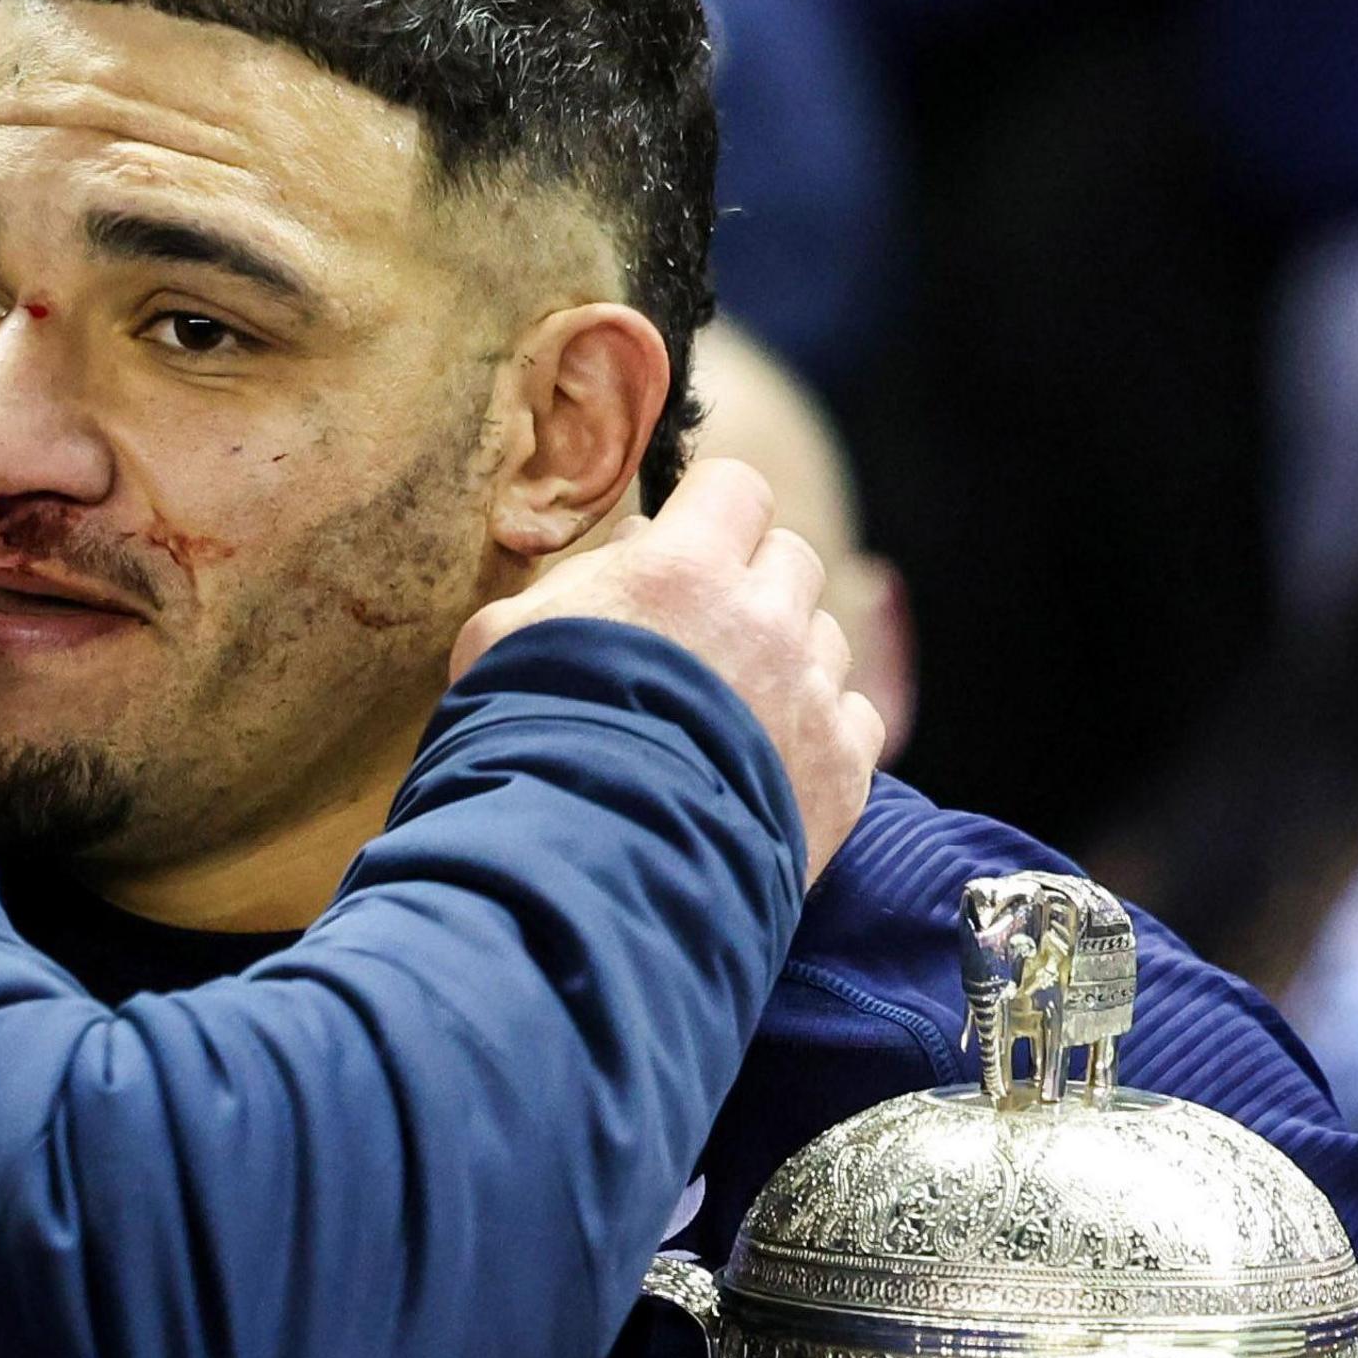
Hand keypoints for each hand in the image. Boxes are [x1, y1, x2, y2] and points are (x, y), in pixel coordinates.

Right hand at [455, 456, 883, 879]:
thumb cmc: (523, 743)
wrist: (587, 868)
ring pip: (826, 639)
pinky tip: (765, 762)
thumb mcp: (502, 640)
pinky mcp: (842, 772)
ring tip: (729, 713)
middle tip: (704, 636)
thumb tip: (630, 551)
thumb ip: (569, 582)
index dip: (711, 512)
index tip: (687, 547)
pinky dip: (819, 732)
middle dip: (753, 584)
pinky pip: (855, 719)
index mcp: (683, 570)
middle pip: (792, 559)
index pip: (736, 488)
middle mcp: (763, 619)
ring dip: (787, 659)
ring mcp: (811, 696)